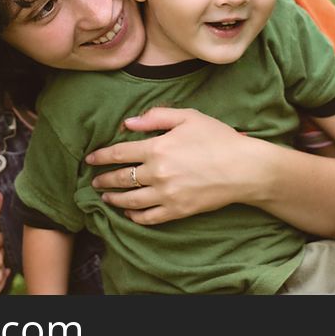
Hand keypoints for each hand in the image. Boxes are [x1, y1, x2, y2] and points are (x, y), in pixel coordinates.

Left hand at [85, 107, 259, 224]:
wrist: (244, 168)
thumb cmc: (218, 138)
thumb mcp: (188, 117)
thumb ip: (156, 117)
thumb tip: (128, 123)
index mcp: (157, 147)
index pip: (118, 153)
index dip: (100, 157)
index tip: (90, 160)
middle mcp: (157, 173)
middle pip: (121, 179)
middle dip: (104, 180)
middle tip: (94, 182)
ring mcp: (166, 195)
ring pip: (130, 201)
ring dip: (114, 199)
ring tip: (106, 198)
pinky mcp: (178, 211)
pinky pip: (149, 218)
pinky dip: (135, 217)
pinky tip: (129, 214)